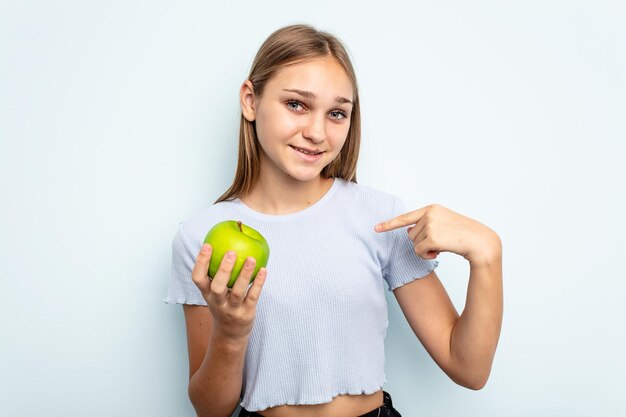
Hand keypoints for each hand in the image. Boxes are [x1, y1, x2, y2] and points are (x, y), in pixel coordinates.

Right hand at [191, 244, 266, 341]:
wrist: (230, 334)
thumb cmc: (223, 303)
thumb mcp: (214, 291)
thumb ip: (216, 272)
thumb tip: (223, 242)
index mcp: (207, 294)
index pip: (198, 278)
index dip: (201, 262)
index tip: (207, 245)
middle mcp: (217, 302)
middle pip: (217, 287)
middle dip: (223, 270)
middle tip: (231, 252)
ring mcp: (232, 309)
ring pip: (237, 292)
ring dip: (244, 275)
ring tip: (251, 258)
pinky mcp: (246, 313)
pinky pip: (253, 297)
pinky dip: (258, 284)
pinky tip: (263, 270)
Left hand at [375, 204, 500, 264]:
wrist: (480, 241)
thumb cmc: (463, 235)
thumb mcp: (443, 225)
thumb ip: (425, 225)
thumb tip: (408, 232)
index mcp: (431, 208)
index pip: (405, 217)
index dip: (389, 224)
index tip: (376, 228)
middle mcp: (429, 214)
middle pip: (410, 235)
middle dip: (422, 243)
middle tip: (440, 243)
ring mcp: (430, 224)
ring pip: (414, 244)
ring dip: (425, 250)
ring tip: (442, 246)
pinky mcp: (432, 236)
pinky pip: (419, 251)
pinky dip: (427, 256)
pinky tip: (440, 252)